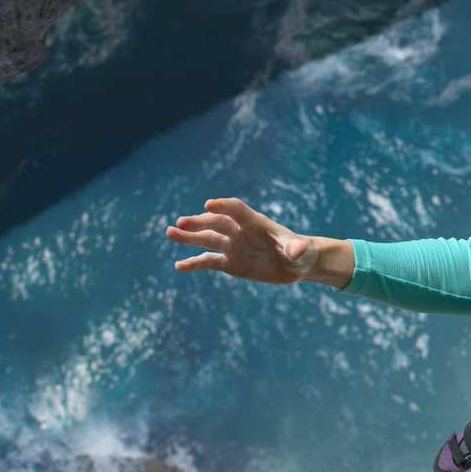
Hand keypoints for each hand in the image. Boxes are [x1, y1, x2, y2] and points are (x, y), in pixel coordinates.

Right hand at [167, 197, 319, 283]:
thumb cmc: (301, 253)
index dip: (223, 206)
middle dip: (199, 223)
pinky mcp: (230, 263)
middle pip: (216, 223)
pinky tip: (179, 266)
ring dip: (189, 237)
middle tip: (181, 223)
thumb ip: (296, 249)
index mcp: (256, 222)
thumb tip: (297, 250)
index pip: (237, 210)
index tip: (208, 205)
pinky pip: (209, 261)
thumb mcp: (301, 252)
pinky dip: (194, 263)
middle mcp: (240, 232)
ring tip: (170, 233)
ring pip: (207, 239)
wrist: (297, 264)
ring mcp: (233, 246)